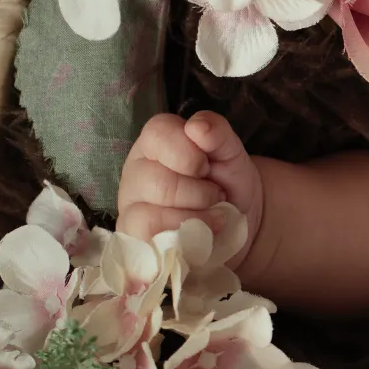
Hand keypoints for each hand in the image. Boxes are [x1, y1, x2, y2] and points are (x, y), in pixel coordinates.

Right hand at [117, 112, 264, 252]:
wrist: (238, 220)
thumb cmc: (227, 180)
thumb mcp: (231, 153)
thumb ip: (218, 134)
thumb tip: (198, 127)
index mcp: (157, 142)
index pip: (157, 134)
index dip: (188, 153)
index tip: (208, 167)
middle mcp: (136, 170)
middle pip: (156, 181)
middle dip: (198, 193)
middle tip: (216, 196)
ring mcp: (130, 205)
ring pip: (150, 216)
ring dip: (193, 219)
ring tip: (214, 217)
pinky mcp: (133, 236)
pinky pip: (149, 241)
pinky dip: (182, 239)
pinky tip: (199, 235)